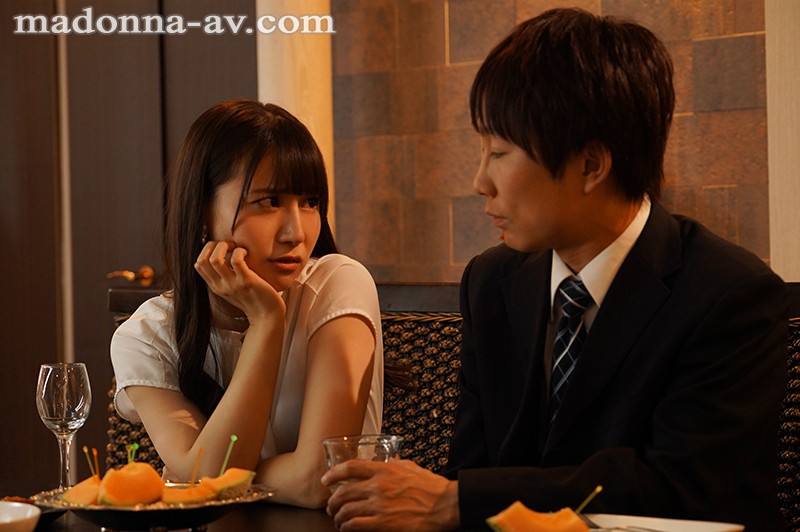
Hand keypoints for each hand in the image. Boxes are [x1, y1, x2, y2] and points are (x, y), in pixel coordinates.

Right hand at [194, 241, 283, 319]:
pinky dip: (239, 251)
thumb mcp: (232, 289)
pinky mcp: (247, 281)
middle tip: (229, 245)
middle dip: (213, 245)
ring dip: (224, 246)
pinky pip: (236, 260)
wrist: (267, 316)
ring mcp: (233, 284)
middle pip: (202, 260)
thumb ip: (224, 277)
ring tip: (235, 247)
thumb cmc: (253, 299)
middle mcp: (221, 286)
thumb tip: (221, 256)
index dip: (207, 250)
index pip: (198, 265)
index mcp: (216, 286)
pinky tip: (246, 252)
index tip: (221, 248)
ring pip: (215, 259)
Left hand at [322, 459, 459, 530]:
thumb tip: (388, 461)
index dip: (333, 473)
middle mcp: (378, 486)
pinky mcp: (383, 524)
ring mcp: (379, 506)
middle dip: (332, 500)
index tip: (326, 479)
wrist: (445, 505)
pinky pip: (355, 526)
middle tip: (331, 505)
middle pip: (343, 491)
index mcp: (385, 470)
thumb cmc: (432, 487)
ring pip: (346, 510)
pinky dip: (346, 527)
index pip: (350, 467)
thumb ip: (395, 464)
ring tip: (338, 519)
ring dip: (338, 516)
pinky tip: (347, 529)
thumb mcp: (411, 467)